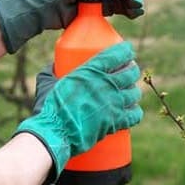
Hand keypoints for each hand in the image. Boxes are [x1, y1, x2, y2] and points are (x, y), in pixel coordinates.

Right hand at [15, 41, 142, 184]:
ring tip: (129, 92)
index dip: (126, 51)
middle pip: (130, 72)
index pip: (117, 54)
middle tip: (128, 72)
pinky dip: (135, 112)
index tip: (128, 51)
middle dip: (132, 70)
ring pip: (134, 93)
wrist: (55, 133)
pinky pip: (135, 114)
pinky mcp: (116, 121)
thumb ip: (53, 71)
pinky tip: (132, 110)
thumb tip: (54, 66)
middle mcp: (106, 84)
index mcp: (92, 71)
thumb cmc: (51, 108)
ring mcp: (113, 103)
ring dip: (133, 91)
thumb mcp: (49, 82)